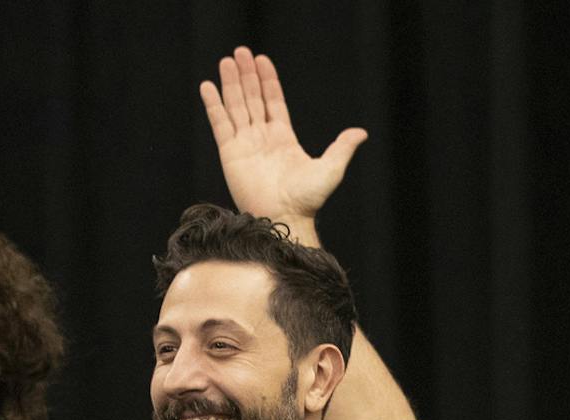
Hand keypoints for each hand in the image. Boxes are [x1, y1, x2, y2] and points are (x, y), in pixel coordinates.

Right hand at [201, 47, 366, 246]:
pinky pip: (220, 124)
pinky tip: (208, 86)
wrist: (285, 217)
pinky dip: (213, 105)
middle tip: (241, 51)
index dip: (267, 80)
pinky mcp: (229, 153)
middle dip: (247, 75)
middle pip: (252, 98)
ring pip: (236, 106)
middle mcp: (262, 137)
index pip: (273, 101)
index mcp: (283, 138)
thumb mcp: (330, 169)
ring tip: (227, 61)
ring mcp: (245, 144)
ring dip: (230, 84)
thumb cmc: (308, 199)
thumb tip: (361, 132)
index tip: (261, 60)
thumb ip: (342, 148)